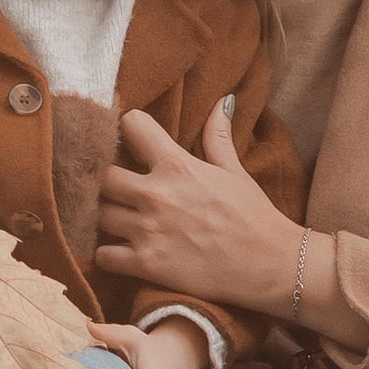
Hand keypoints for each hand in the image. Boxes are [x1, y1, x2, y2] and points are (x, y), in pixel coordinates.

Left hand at [96, 102, 293, 315]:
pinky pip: (103, 255)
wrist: (270, 266)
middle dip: (107, 179)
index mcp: (177, 165)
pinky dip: (108, 254)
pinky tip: (121, 251)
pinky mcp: (146, 265)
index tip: (131, 140)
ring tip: (120, 219)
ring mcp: (148, 231)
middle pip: (102, 176)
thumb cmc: (255, 216)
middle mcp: (156, 194)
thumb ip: (217, 137)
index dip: (128, 129)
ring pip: (98, 215)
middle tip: (118, 187)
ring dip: (106, 216)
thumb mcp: (235, 172)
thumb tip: (220, 102)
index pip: (131, 125)